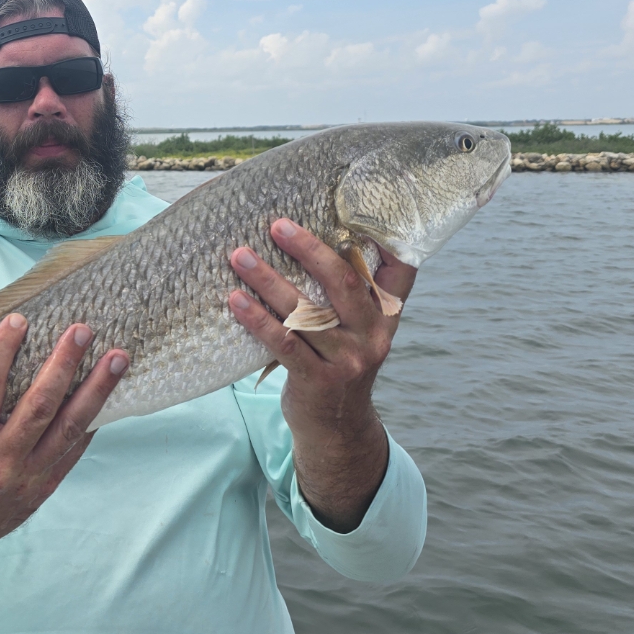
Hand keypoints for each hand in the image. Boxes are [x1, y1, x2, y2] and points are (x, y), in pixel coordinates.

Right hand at [0, 314, 128, 610]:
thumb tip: (17, 352)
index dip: (2, 351)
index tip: (18, 319)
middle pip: (38, 405)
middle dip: (63, 364)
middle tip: (82, 330)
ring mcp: (27, 478)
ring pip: (69, 427)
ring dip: (97, 390)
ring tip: (118, 359)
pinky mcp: (46, 489)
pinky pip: (75, 449)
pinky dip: (92, 420)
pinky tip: (108, 394)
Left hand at [227, 218, 416, 530]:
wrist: (336, 430)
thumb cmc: (338, 362)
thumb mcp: (356, 330)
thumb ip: (349, 292)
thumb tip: (315, 233)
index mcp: (386, 316)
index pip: (399, 270)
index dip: (389, 237)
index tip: (366, 203)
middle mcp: (372, 335)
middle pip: (343, 282)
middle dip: (309, 249)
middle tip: (276, 223)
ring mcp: (347, 360)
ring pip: (305, 312)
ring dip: (268, 280)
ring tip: (238, 254)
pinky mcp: (318, 382)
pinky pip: (283, 344)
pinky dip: (257, 320)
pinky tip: (234, 300)